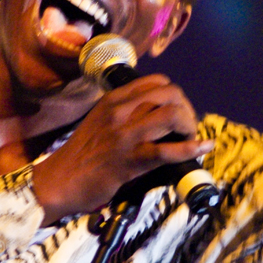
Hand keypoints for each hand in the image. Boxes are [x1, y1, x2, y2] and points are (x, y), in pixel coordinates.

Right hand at [31, 74, 213, 222]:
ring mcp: (125, 135)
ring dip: (190, 127)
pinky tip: (203, 148)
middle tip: (187, 129)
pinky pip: (167, 150)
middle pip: (171, 94)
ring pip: (172, 116)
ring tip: (190, 140)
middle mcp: (120, 111)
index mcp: (113, 99)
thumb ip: (124, 114)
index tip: (178, 113)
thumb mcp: (100, 122)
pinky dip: (192, 149)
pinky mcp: (129, 160)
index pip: (157, 82)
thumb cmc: (82, 155)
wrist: (60, 180)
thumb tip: (157, 116)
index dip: (176, 96)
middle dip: (187, 110)